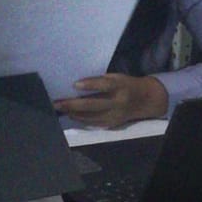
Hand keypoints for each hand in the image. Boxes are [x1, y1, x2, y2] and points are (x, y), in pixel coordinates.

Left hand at [54, 74, 168, 128]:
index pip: (104, 86)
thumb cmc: (125, 85)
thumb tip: (76, 86)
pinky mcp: (113, 123)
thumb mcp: (116, 78)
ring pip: (91, 117)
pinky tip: (72, 115)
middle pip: (93, 105)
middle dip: (73, 104)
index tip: (74, 84)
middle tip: (57, 103)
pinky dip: (81, 119)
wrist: (144, 100)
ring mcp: (115, 115)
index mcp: (120, 87)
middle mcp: (118, 102)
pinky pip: (94, 123)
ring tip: (61, 109)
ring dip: (74, 113)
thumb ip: (100, 81)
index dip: (89, 85)